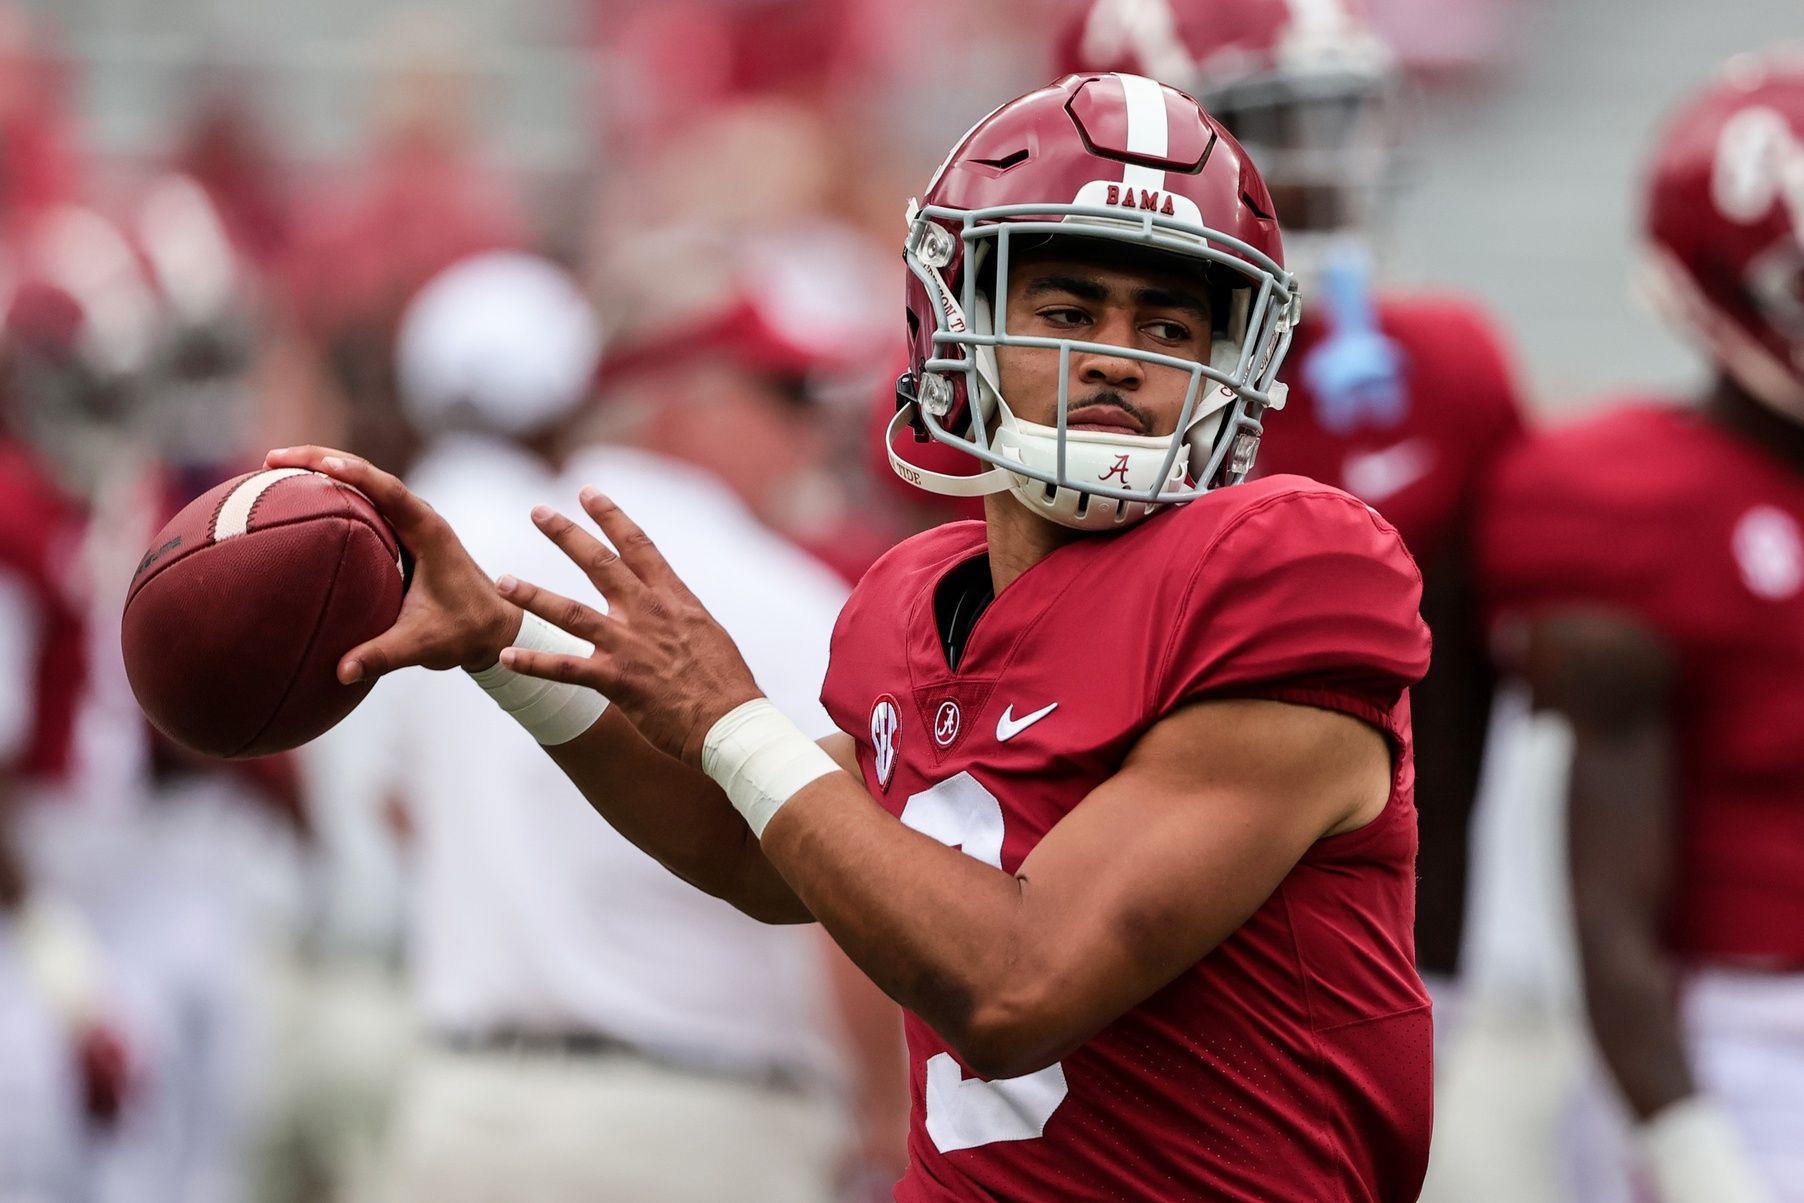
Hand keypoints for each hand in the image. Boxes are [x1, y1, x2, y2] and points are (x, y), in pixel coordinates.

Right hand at [263, 447, 520, 681]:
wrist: (494, 628)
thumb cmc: (465, 632)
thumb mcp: (425, 646)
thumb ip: (384, 656)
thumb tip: (342, 672)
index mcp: (429, 532)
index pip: (390, 491)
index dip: (355, 473)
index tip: (320, 463)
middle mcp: (419, 518)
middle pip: (368, 474)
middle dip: (320, 459)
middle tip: (271, 459)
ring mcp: (410, 522)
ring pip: (364, 482)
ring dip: (324, 469)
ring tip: (275, 467)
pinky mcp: (402, 533)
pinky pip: (365, 501)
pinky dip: (334, 491)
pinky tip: (301, 499)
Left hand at [493, 486, 761, 767]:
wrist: (732, 723)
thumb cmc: (725, 683)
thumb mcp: (707, 633)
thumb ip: (678, 613)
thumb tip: (666, 602)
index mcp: (674, 599)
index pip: (639, 546)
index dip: (611, 516)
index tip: (587, 492)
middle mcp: (649, 614)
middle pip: (601, 564)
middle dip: (567, 535)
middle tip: (538, 511)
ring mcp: (632, 646)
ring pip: (572, 613)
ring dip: (534, 596)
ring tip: (502, 582)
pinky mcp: (619, 682)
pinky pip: (567, 669)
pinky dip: (535, 662)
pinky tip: (506, 657)